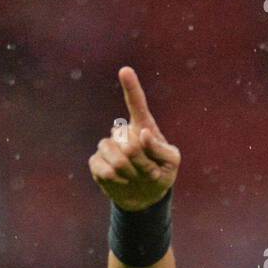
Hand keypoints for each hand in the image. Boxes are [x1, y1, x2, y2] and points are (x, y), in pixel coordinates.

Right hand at [88, 66, 180, 210]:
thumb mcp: (171, 162)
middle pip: (129, 144)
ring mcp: (107, 146)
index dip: (131, 87)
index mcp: (143, 126)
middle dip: (142, 163)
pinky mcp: (96, 162)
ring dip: (131, 172)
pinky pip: (104, 169)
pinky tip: (123, 180)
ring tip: (136, 176)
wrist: (145, 196)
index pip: (137, 104)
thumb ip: (159, 148)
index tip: (125, 70)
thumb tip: (141, 133)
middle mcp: (122, 132)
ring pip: (116, 158)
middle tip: (149, 172)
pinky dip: (117, 180)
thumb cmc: (162, 174)